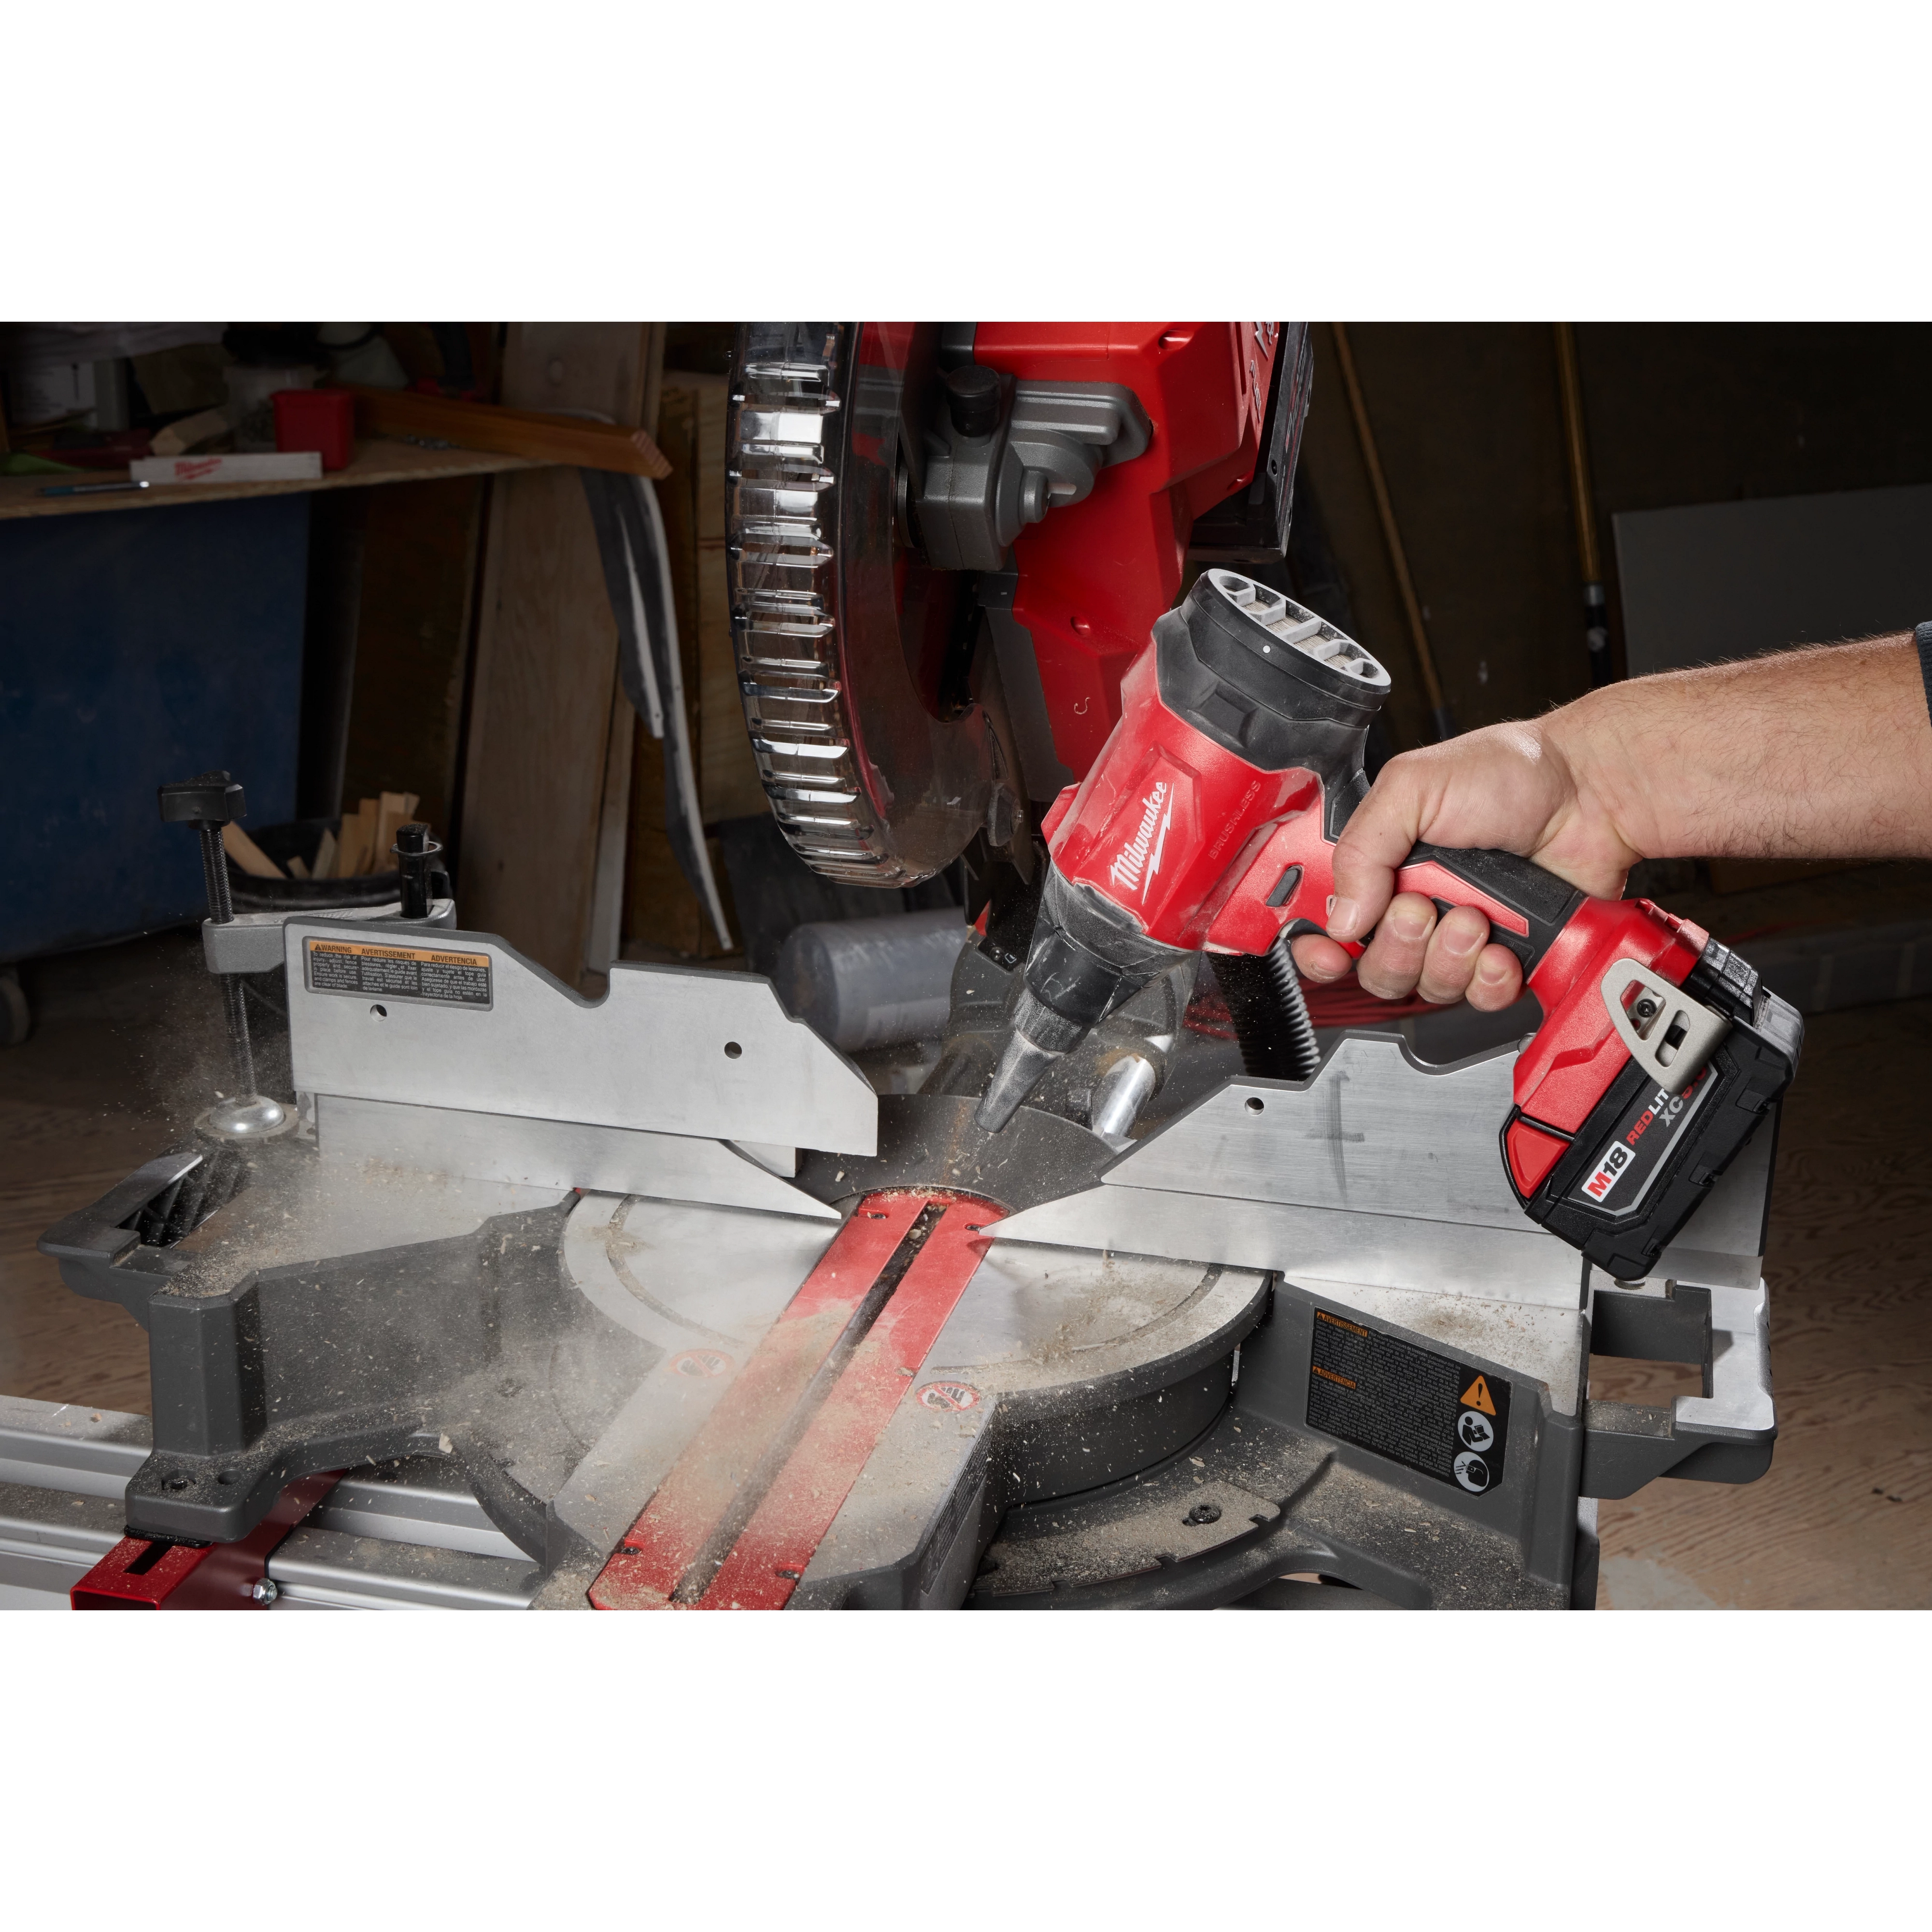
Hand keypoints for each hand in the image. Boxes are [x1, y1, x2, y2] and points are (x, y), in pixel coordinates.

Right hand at [1291, 717, 1641, 1008]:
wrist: (1592, 795)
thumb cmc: (1509, 774)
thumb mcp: (1413, 787)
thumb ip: (1362, 849)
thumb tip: (1342, 919)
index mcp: (1379, 862)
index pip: (1326, 923)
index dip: (1316, 949)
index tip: (1326, 953)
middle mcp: (1412, 903)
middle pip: (1372, 967)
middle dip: (1396, 947)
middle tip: (1422, 908)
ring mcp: (1456, 936)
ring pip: (1423, 987)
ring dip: (1446, 958)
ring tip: (1477, 916)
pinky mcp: (1501, 959)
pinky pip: (1477, 1000)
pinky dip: (1488, 981)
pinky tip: (1503, 949)